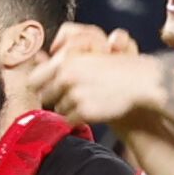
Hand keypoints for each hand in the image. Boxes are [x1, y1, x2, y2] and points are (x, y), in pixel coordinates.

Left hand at [35, 26, 162, 125]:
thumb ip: (59, 57)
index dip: (40, 85)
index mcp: (64, 61)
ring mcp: (75, 95)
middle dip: (55, 97)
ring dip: (68, 108)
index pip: (34, 79)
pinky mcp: (85, 111)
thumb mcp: (86, 54)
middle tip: (70, 95)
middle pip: (45, 96)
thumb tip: (37, 58)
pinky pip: (70, 121)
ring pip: (58, 109)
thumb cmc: (115, 67)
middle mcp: (66, 78)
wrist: (140, 82)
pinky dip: (78, 118)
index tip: (48, 87)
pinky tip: (91, 109)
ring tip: (86, 100)